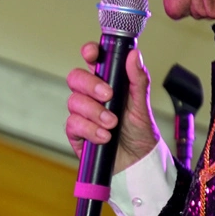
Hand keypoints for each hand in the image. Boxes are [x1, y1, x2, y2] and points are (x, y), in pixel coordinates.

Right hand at [65, 42, 159, 173]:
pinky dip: (90, 129)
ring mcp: (83, 113)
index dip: (89, 52)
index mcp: (108, 82)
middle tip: (109, 95)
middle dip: (91, 85)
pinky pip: (73, 124)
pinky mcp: (77, 133)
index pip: (94, 61)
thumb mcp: (142, 105)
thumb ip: (138, 79)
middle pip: (76, 78)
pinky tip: (104, 136)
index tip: (92, 53)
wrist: (137, 163)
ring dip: (95, 112)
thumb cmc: (139, 131)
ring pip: (74, 101)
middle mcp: (92, 95)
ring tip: (112, 123)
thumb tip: (134, 54)